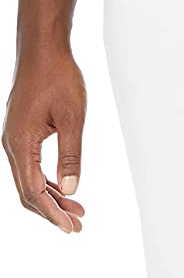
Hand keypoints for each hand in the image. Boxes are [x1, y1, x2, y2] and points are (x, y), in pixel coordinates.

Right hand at [3, 45, 86, 232]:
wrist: (42, 49)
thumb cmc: (58, 78)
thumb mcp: (72, 119)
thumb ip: (71, 157)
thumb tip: (72, 190)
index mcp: (21, 143)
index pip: (34, 191)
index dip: (53, 213)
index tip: (71, 228)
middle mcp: (12, 144)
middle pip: (28, 191)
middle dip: (52, 212)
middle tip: (78, 226)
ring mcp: (15, 138)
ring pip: (29, 180)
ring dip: (52, 198)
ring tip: (77, 211)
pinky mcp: (22, 133)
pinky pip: (31, 166)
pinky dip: (47, 181)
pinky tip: (65, 189)